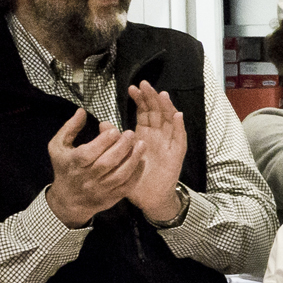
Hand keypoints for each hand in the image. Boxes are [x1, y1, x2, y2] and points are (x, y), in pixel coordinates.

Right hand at [42, 108, 141, 226]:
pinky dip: (136, 174)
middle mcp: (86, 178)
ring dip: (132, 159)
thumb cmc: (65, 167)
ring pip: (119, 175)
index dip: (103, 141)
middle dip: (121, 147)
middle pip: (106, 163)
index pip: (88, 153)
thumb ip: (69, 128)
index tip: (115, 130)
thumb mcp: (58, 147)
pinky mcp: (111, 197)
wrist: (68, 200)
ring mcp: (100, 189)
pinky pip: (126, 186)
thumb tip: (82, 111)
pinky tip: (141, 161)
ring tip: (142, 144)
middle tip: (131, 134)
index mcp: (73, 163)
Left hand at [123, 82, 187, 222]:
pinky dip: (179, 127)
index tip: (132, 88)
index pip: (144, 113)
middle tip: (145, 84)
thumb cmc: (134, 178)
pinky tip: (177, 115)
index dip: (140, 100)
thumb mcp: (120, 157)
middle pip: (157, 113)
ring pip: (170, 122)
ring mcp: (168, 145)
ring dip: (167, 108)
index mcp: (145, 135)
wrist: (148, 198)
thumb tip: (103, 124)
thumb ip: (113, 140)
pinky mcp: (175, 155)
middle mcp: (158, 137)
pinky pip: (179, 139)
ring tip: (162, 94)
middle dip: (152, 98)